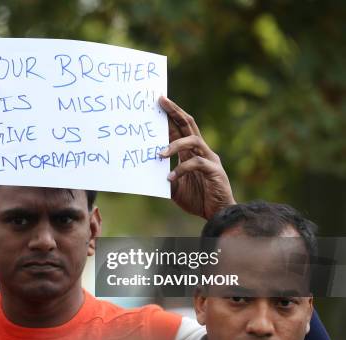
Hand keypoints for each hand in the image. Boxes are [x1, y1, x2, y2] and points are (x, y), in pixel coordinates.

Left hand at [158, 96, 235, 219]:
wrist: (217, 214)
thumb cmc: (197, 199)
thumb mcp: (174, 187)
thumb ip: (165, 175)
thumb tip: (148, 168)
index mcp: (191, 152)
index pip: (181, 127)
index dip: (171, 114)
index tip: (158, 101)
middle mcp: (201, 151)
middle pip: (188, 124)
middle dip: (174, 112)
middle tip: (161, 101)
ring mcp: (209, 159)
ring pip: (193, 141)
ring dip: (174, 145)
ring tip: (159, 154)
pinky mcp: (214, 171)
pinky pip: (197, 163)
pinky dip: (181, 169)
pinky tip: (170, 178)